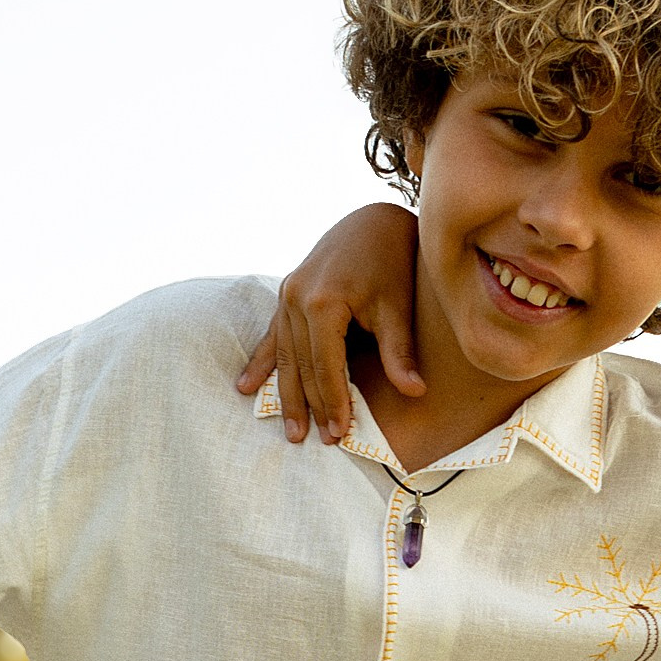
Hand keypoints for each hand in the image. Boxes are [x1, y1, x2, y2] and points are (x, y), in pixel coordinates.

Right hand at [234, 205, 422, 446]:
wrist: (373, 220)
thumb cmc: (391, 260)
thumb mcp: (397, 306)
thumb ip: (399, 351)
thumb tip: (416, 392)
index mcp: (321, 303)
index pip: (325, 367)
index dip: (333, 402)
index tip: (340, 433)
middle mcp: (296, 299)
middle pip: (301, 366)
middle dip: (310, 406)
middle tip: (315, 441)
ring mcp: (286, 296)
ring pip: (283, 356)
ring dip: (286, 394)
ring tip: (290, 430)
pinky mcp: (286, 294)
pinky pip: (271, 336)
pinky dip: (261, 363)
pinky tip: (245, 387)